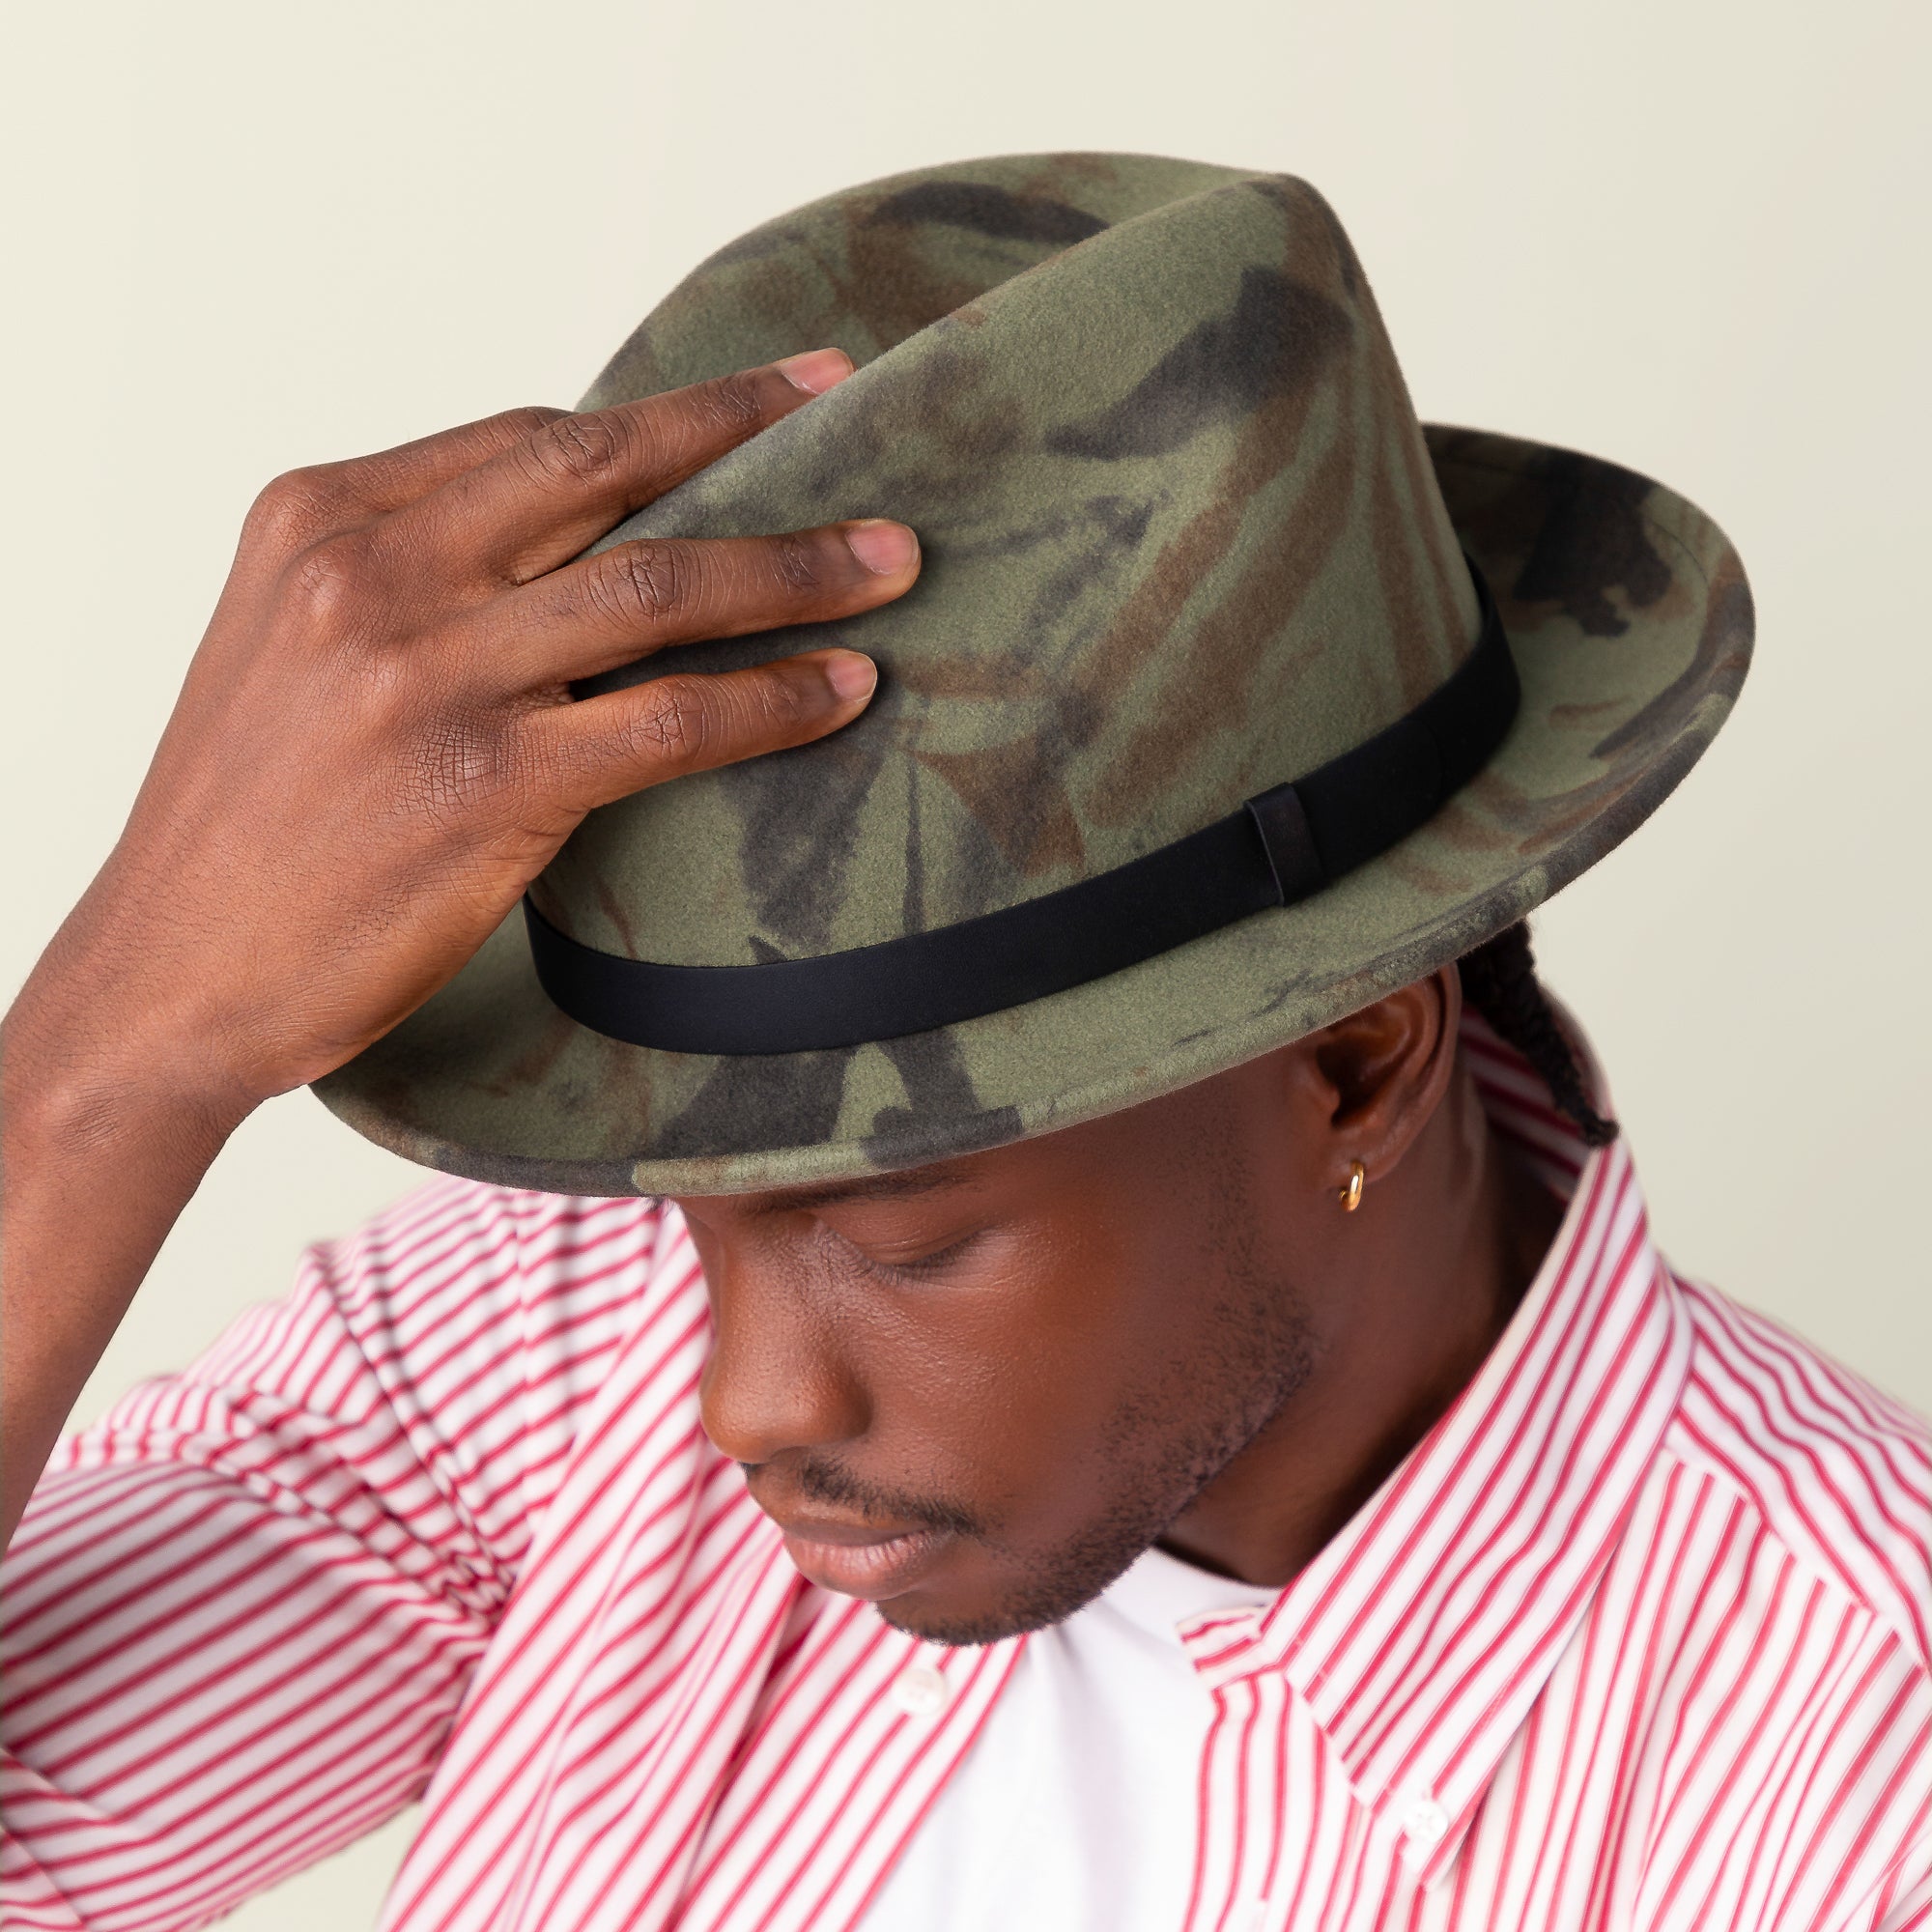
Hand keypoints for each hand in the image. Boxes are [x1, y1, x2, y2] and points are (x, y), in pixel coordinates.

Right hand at [15, 348, 913, 1125]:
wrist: (169, 977)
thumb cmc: (249, 824)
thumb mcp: (296, 653)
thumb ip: (415, 580)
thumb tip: (573, 547)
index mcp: (322, 519)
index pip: (527, 440)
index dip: (658, 417)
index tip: (755, 396)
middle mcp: (371, 574)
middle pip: (599, 471)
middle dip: (741, 430)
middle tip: (848, 410)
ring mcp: (427, 675)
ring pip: (657, 586)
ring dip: (796, 568)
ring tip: (892, 561)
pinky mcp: (485, 785)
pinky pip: (672, 718)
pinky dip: (772, 698)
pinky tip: (840, 689)